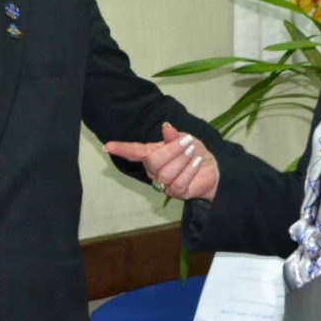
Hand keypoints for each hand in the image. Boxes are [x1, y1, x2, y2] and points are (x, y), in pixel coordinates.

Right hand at [105, 122, 219, 202]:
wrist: (211, 169)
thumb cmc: (193, 153)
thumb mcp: (185, 140)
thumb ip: (174, 136)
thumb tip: (166, 127)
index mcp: (151, 154)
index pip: (134, 152)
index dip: (122, 149)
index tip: (108, 146)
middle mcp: (153, 170)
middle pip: (153, 161)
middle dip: (172, 150)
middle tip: (188, 143)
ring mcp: (163, 183)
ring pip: (166, 173)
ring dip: (183, 160)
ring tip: (193, 153)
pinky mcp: (175, 193)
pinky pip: (178, 183)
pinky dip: (190, 170)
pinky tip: (197, 163)